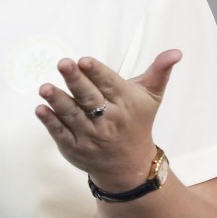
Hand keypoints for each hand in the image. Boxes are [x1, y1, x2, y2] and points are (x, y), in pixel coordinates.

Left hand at [34, 49, 181, 191]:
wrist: (130, 165)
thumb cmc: (137, 122)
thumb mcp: (151, 97)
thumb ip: (159, 72)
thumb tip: (175, 52)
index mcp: (125, 103)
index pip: (109, 84)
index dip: (96, 72)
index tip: (84, 60)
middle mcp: (108, 119)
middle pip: (89, 98)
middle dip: (76, 80)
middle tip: (63, 64)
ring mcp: (90, 135)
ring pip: (73, 115)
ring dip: (58, 101)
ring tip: (45, 87)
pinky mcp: (75, 148)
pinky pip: (61, 133)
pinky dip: (51, 122)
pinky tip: (40, 109)